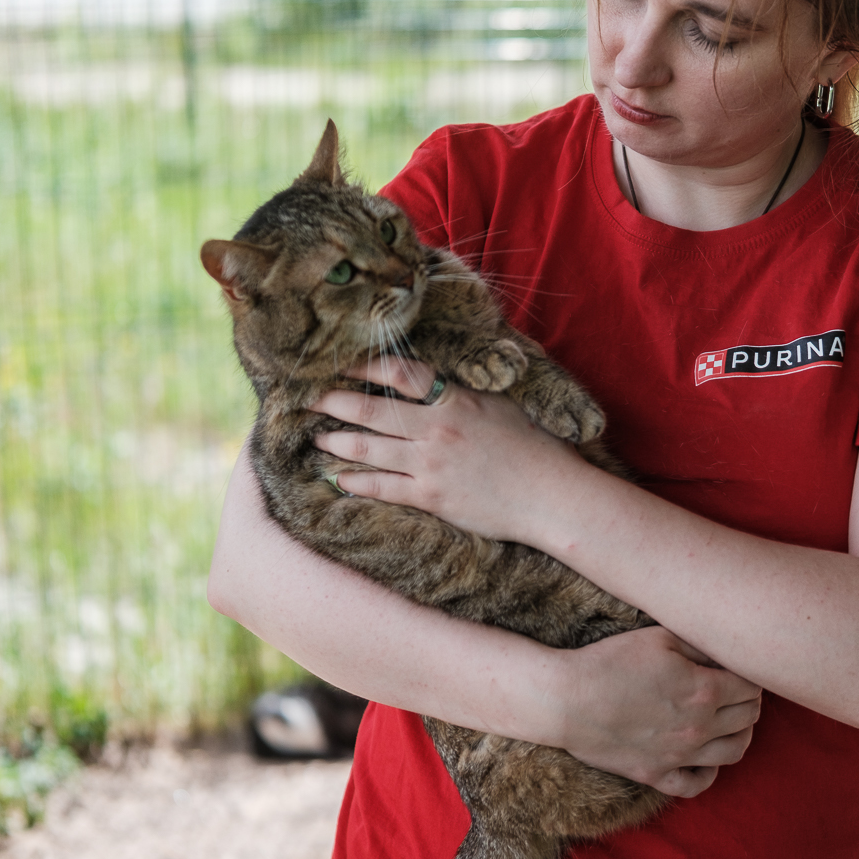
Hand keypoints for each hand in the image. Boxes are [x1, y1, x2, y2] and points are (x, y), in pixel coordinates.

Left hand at [309, 357, 581, 541]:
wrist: (551, 495)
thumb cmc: (536, 447)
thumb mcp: (502, 404)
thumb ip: (467, 390)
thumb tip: (439, 378)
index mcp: (456, 399)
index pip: (400, 373)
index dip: (364, 365)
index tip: (339, 360)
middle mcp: (438, 428)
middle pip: (372, 410)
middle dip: (334, 401)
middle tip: (307, 396)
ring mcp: (431, 464)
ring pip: (369, 449)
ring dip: (337, 441)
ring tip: (317, 435)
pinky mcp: (432, 497)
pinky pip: (383, 488)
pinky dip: (357, 482)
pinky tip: (339, 478)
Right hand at [548, 626, 762, 798]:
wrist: (567, 700)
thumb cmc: (610, 661)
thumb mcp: (659, 637)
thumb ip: (700, 646)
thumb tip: (726, 654)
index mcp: (704, 690)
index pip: (751, 686)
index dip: (751, 675)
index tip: (741, 668)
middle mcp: (700, 727)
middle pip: (748, 718)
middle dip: (751, 701)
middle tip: (741, 689)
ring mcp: (679, 755)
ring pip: (734, 752)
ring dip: (743, 734)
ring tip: (734, 720)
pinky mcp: (657, 774)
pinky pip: (697, 785)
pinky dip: (711, 773)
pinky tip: (707, 757)